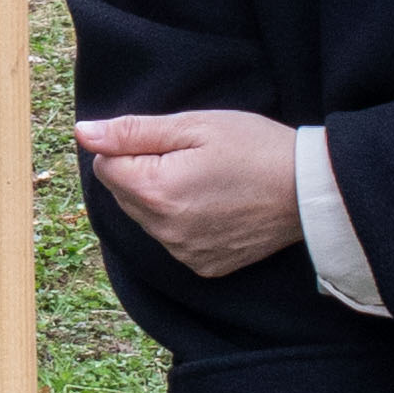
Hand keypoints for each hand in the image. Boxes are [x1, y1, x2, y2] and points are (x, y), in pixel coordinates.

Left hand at [71, 109, 300, 279]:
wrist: (310, 190)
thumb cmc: (254, 147)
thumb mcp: (193, 126)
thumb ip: (131, 131)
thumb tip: (83, 133)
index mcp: (155, 191)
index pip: (106, 166)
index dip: (132, 146)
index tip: (170, 141)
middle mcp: (163, 231)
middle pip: (123, 195)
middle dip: (143, 172)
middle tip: (192, 157)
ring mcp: (183, 253)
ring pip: (147, 218)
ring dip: (162, 198)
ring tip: (207, 181)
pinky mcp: (203, 266)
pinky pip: (173, 240)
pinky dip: (184, 222)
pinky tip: (216, 205)